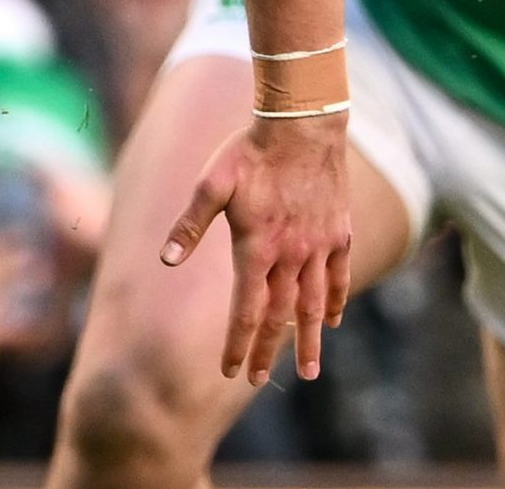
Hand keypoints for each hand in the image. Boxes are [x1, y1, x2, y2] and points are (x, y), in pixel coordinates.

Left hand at [161, 113, 350, 384]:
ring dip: (310, 340)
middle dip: (267, 351)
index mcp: (257, 247)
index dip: (238, 343)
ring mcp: (319, 245)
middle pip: (279, 315)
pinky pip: (339, 275)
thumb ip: (190, 225)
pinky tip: (332, 320)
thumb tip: (165, 260)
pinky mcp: (339, 232)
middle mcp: (291, 254)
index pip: (245, 310)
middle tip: (260, 381)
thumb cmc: (250, 152)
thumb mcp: (211, 184)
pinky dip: (335, 300)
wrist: (303, 124)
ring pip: (313, 304)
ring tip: (311, 371)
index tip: (231, 371)